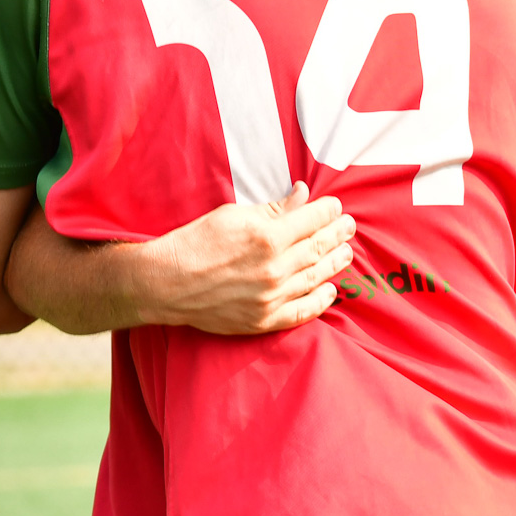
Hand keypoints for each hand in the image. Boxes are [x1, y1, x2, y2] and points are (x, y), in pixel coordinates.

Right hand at [141, 182, 355, 333]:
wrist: (166, 283)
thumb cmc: (196, 242)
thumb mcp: (233, 215)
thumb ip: (272, 209)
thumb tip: (302, 194)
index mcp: (267, 236)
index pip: (312, 219)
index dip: (328, 210)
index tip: (335, 206)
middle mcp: (274, 268)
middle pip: (319, 247)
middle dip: (338, 233)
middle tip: (349, 226)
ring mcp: (271, 297)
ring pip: (316, 278)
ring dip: (336, 263)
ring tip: (346, 252)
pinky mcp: (264, 320)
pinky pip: (302, 312)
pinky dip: (321, 300)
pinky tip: (331, 290)